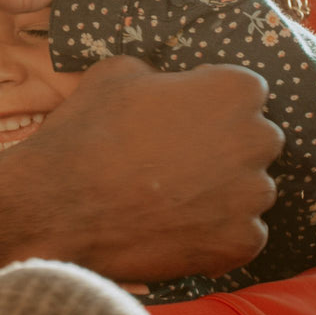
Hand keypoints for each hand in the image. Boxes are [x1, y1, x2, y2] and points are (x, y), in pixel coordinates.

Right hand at [0, 57, 283, 293]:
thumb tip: (166, 86)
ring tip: (173, 194)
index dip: (211, 100)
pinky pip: (242, 234)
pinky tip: (176, 225)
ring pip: (250, 189)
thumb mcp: (117, 71)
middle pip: (256, 139)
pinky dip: (217, 232)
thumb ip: (160, 74)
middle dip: (226, 144)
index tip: (184, 112)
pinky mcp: (239, 244)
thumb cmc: (88, 129)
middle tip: (179, 155)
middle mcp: (255, 140)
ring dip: (223, 190)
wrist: (59, 205)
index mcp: (233, 89)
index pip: (246, 90)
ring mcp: (250, 196)